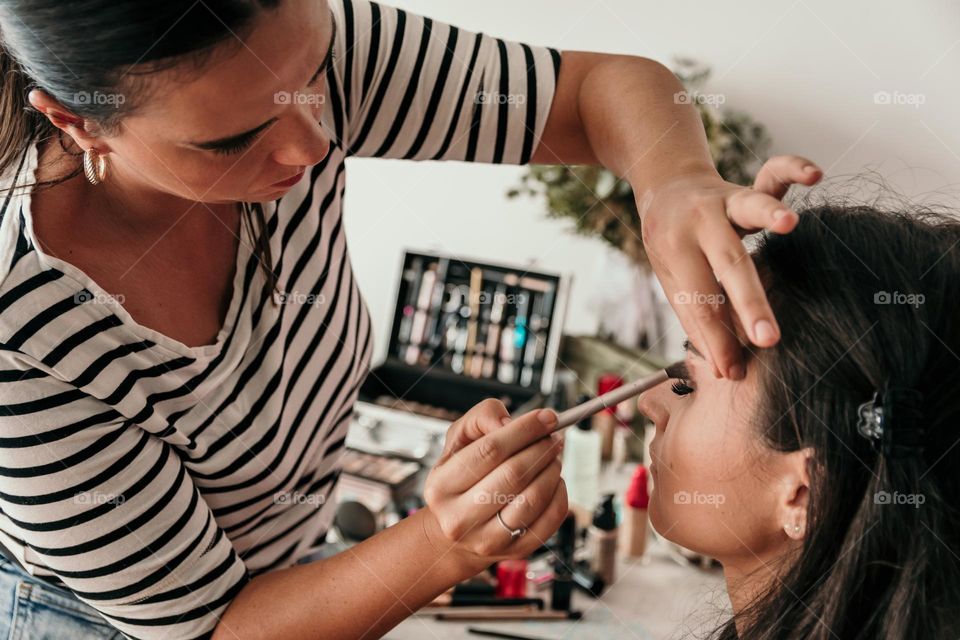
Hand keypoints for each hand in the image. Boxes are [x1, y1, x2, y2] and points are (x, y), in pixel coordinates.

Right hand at [421, 400, 567, 569]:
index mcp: (441, 486)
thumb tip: (509, 423)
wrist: (456, 529)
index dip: (524, 430)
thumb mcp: (459, 441)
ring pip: (533, 499)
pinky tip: (553, 481)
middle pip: (513, 475)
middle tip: (553, 437)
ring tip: (552, 457)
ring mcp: (487, 540)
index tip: (547, 417)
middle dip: (541, 449)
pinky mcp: (514, 551)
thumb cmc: (461, 478)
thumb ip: (480, 418)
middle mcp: (459, 518)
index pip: (489, 450)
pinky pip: (549, 520)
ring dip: (551, 470)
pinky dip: (559, 494)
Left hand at [636, 155, 822, 378]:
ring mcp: (725, 200)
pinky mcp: (748, 186)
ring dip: (769, 214)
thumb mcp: (673, 280)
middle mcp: (700, 222)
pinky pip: (774, 175)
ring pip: (749, 206)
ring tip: (790, 224)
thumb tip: (725, 369)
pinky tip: (815, 175)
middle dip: (748, 301)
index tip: (733, 373)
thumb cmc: (672, 244)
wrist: (665, 185)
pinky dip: (794, 169)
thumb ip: (698, 320)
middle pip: (727, 262)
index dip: (716, 340)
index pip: (700, 302)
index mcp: (675, 250)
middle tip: (767, 339)